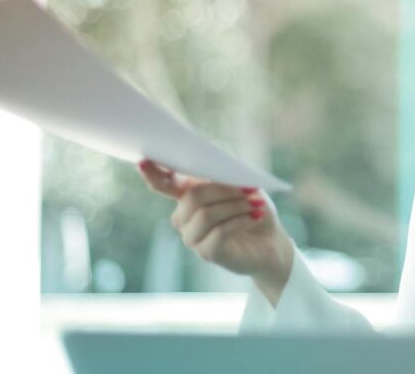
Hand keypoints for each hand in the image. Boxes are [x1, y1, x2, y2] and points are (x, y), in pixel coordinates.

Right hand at [137, 158, 293, 305]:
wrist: (270, 242)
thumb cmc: (252, 209)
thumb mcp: (243, 187)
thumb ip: (226, 176)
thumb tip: (218, 167)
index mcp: (188, 195)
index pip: (163, 184)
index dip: (153, 174)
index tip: (143, 162)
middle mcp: (184, 217)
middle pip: (192, 197)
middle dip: (224, 190)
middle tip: (251, 189)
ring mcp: (192, 237)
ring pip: (205, 215)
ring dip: (235, 206)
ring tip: (256, 204)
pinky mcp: (206, 253)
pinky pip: (218, 232)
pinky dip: (240, 221)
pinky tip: (255, 216)